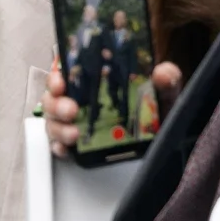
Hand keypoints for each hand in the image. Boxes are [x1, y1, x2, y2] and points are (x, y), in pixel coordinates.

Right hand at [45, 60, 182, 158]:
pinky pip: (58, 144)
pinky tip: (66, 149)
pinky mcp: (76, 144)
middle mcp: (79, 99)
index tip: (61, 82)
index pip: (66, 71)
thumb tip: (162, 74)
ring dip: (59, 127)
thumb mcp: (164, 91)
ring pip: (53, 121)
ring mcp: (75, 122)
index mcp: (94, 80)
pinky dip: (59, 147)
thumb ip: (167, 78)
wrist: (163, 138)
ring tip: (74, 134)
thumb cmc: (156, 109)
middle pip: (53, 97)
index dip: (57, 75)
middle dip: (57, 104)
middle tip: (71, 110)